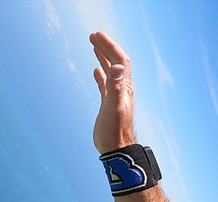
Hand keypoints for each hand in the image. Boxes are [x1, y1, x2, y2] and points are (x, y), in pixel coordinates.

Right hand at [90, 31, 136, 152]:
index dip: (110, 46)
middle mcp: (121, 89)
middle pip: (115, 62)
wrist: (116, 150)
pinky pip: (105, 84)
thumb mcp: (112, 107)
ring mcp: (115, 96)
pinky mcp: (108, 105)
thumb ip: (114, 86)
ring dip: (103, 57)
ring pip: (110, 71)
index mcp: (124, 87)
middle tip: (93, 35)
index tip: (98, 35)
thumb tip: (116, 66)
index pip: (120, 60)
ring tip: (94, 45)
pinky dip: (100, 74)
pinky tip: (95, 70)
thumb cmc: (114, 131)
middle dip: (105, 47)